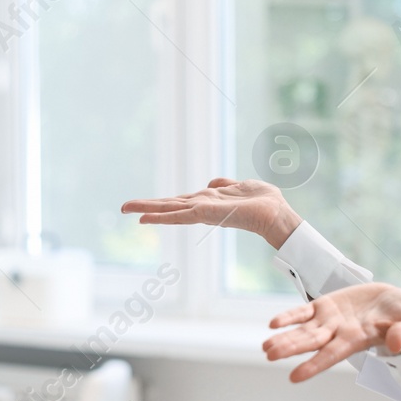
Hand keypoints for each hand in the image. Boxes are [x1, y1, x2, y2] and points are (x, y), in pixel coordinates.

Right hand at [121, 178, 303, 248]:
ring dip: (149, 210)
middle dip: (146, 207)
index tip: (141, 206)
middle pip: (169, 206)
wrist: (277, 214)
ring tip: (129, 210)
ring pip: (171, 210)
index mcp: (208, 201)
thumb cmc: (263, 202)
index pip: (178, 202)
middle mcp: (202, 207)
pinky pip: (182, 216)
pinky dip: (164, 217)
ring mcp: (204, 212)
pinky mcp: (208, 214)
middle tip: (123, 207)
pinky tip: (148, 218)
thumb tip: (212, 183)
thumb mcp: (241, 186)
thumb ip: (225, 184)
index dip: (160, 204)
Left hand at [263, 283, 400, 381]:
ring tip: (265, 346)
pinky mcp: (326, 305)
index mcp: (356, 340)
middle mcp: (338, 333)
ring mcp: (330, 320)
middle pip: (310, 342)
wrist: (396, 303)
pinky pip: (304, 311)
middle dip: (290, 348)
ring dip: (284, 337)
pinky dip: (289, 316)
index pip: (331, 355)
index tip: (294, 377)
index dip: (313, 365)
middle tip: (269, 355)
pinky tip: (273, 324)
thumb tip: (397, 344)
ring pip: (303, 330)